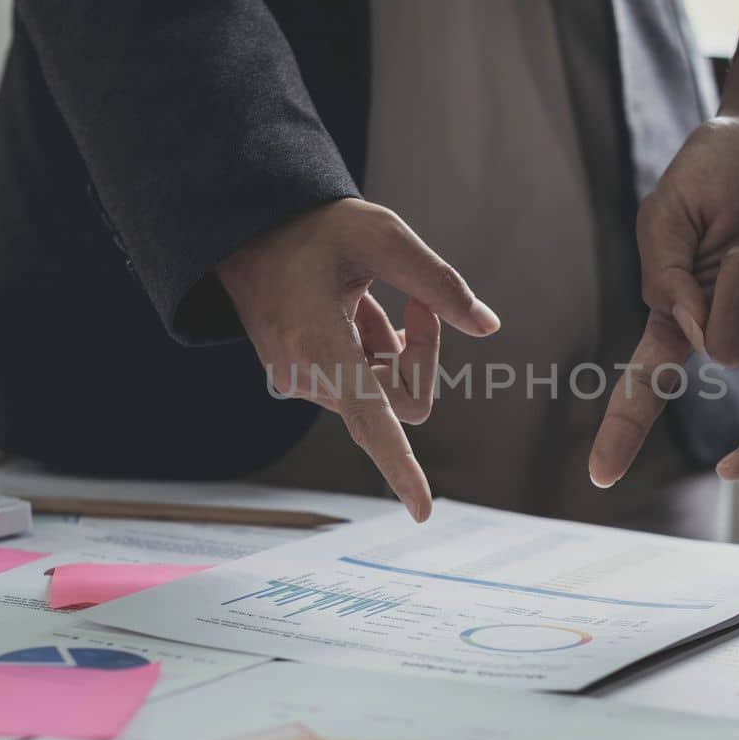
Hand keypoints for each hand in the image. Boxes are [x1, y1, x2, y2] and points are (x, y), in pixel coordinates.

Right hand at [217, 198, 500, 521]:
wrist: (249, 234)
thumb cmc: (315, 229)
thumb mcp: (382, 235)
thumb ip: (439, 282)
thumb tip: (488, 326)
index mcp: (318, 342)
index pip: (369, 417)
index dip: (399, 466)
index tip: (422, 510)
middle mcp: (306, 375)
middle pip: (402, 402)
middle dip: (425, 355)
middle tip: (417, 301)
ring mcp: (302, 384)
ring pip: (386, 395)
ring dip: (397, 349)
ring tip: (368, 299)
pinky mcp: (305, 383)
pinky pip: (366, 386)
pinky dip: (377, 352)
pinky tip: (355, 312)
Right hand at [589, 53, 738, 487]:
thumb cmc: (720, 165)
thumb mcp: (670, 209)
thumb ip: (665, 272)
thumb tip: (690, 333)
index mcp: (679, 308)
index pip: (646, 381)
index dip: (622, 429)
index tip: (601, 476)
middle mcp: (729, 326)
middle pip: (726, 354)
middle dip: (732, 296)